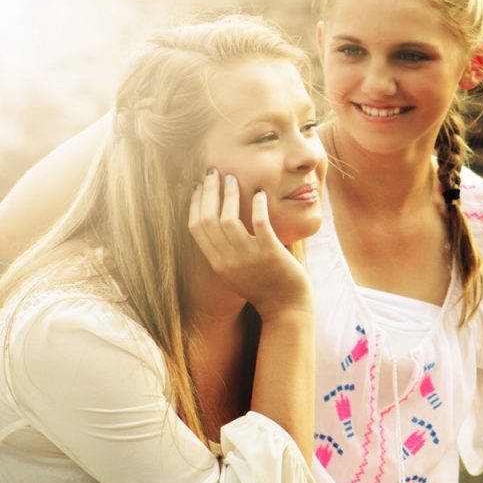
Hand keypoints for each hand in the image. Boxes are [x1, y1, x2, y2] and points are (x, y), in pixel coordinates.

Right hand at [188, 170, 310, 318]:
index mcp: (217, 264)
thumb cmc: (264, 288)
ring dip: (229, 195)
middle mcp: (228, 260)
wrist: (286, 309)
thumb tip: (221, 222)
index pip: (196, 228)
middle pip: (208, 219)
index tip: (198, 186)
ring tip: (232, 179)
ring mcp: (248, 257)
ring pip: (228, 219)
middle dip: (208, 192)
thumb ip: (225, 251)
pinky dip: (257, 205)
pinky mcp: (270, 253)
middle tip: (213, 173)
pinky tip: (259, 193)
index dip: (195, 204)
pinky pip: (259, 223)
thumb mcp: (235, 272)